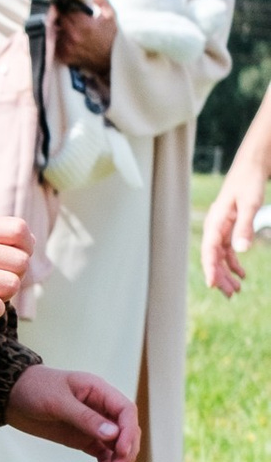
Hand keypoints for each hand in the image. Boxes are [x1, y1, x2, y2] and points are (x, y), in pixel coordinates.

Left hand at [5, 364, 137, 461]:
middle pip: (126, 431)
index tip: (120, 450)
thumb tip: (113, 434)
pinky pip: (101, 453)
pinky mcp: (82, 438)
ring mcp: (92, 425)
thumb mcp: (58, 401)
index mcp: (99, 391)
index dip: (128, 431)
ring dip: (116, 461)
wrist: (10, 395)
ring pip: (115, 445)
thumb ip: (85, 417)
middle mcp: (101, 408)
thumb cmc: (34, 388)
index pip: (126, 411)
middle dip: (125, 451)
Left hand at [53, 0, 116, 71]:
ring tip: (67, 25)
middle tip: (66, 12)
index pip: (67, 10)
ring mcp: (67, 48)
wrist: (110, 60)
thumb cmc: (111, 37)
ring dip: (60, 26)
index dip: (66, 5)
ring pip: (56, 31)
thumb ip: (102, 0)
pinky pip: (55, 43)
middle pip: (59, 19)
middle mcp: (73, 37)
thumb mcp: (110, 16)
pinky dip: (59, 38)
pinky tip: (67, 36)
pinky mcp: (64, 56)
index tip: (67, 2)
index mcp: (85, 25)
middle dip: (62, 14)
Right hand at [202, 163, 268, 296]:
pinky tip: (241, 274)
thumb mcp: (250, 204)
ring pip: (220, 257)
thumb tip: (241, 250)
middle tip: (231, 295)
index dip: (210, 269)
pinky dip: (234, 263)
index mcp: (215, 222)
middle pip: (213, 258)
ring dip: (227, 274)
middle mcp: (215, 227)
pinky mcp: (230, 227)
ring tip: (236, 290)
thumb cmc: (249, 182)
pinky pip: (228, 250)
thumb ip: (245, 227)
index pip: (209, 250)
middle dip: (220, 277)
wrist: (252, 166)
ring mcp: (222, 228)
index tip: (212, 285)